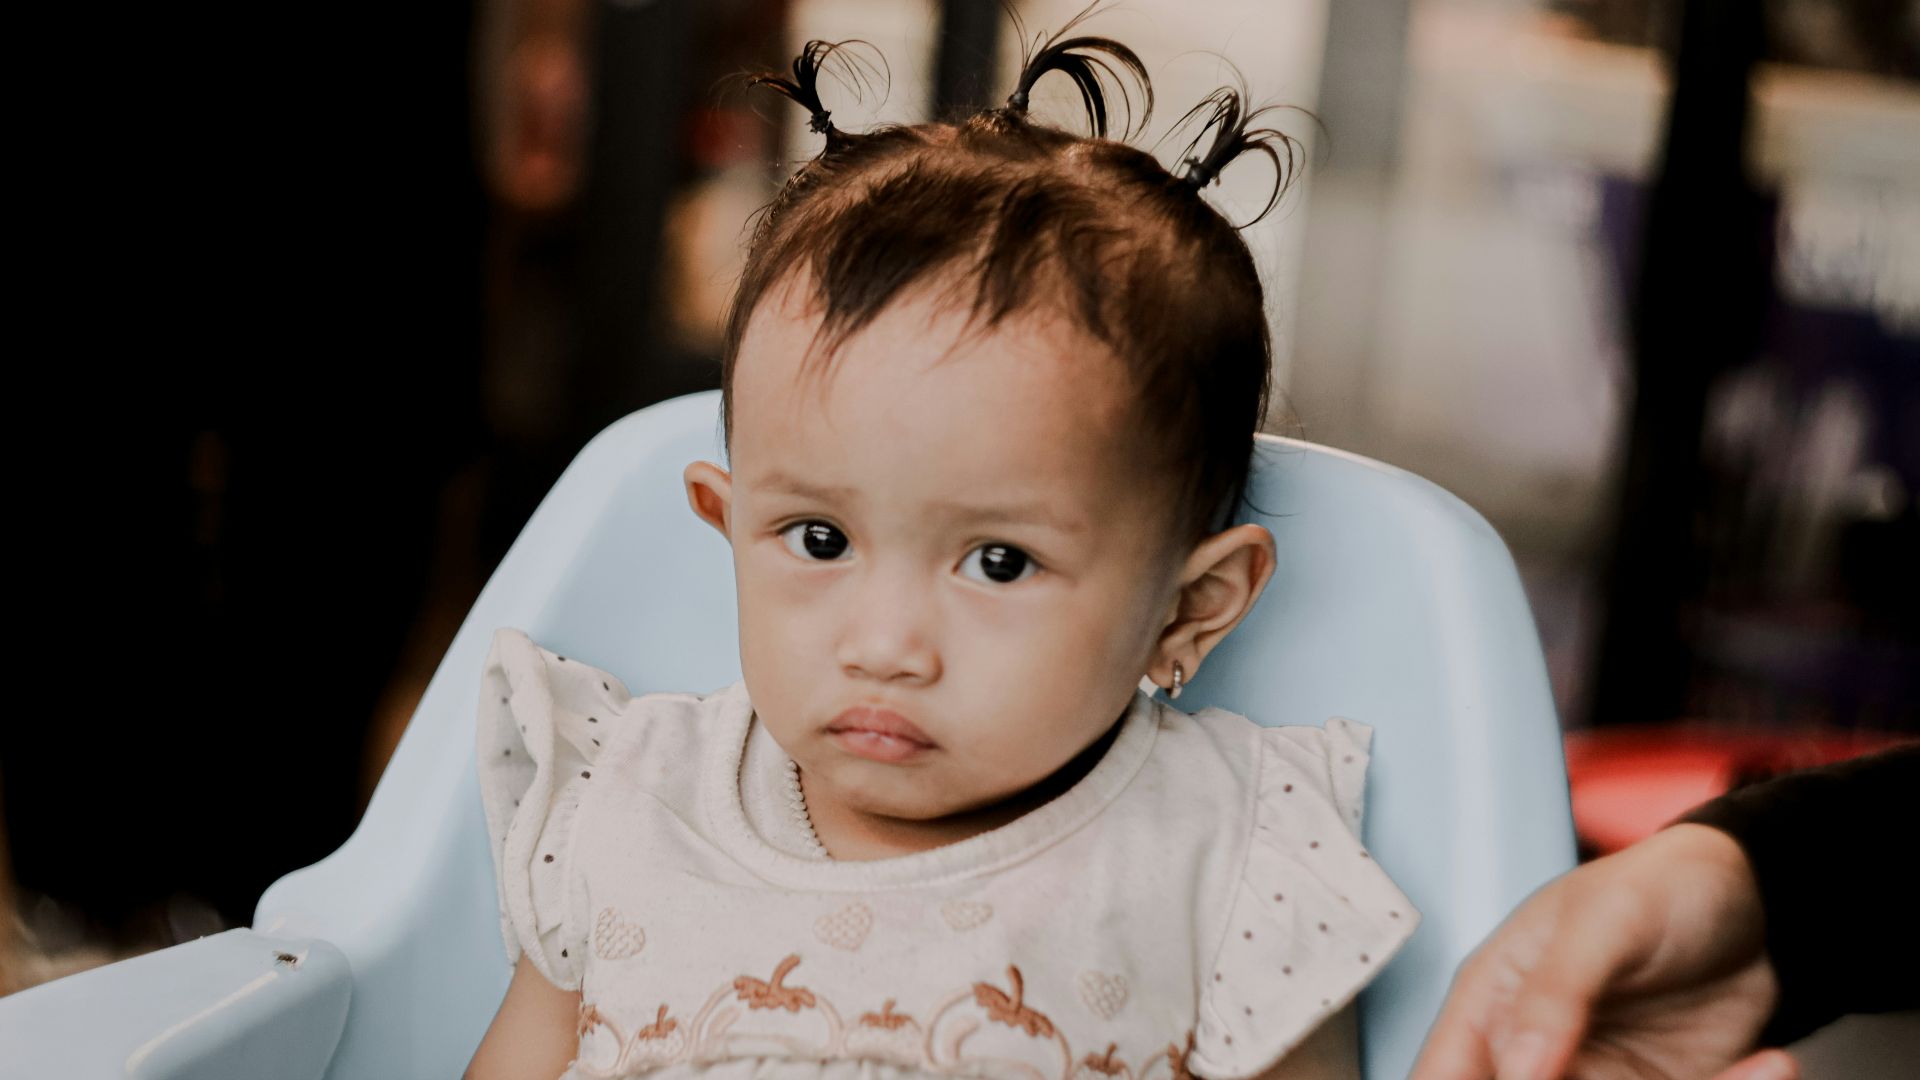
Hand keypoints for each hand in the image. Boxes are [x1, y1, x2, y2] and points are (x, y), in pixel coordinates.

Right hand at [1410, 824, 1794, 1079]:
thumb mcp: (1603, 922)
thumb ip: (1554, 993)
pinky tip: (1768, 1065)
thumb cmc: (1663, 885)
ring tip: (1727, 1074)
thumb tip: (1517, 1066)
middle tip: (1631, 1079)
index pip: (1441, 1074)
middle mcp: (1536, 1054)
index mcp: (1494, 1004)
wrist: (1763, 903)